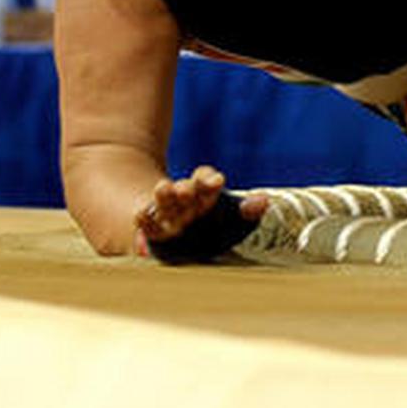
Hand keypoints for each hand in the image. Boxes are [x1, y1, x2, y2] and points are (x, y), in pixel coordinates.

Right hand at [132, 164, 266, 255]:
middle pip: (185, 189)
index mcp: (202, 193)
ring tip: (164, 189)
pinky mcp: (147, 226)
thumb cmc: (204, 223)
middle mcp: (182, 199)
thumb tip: (264, 202)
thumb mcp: (226, 216)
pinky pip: (143, 219)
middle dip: (188, 188)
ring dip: (164, 195)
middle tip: (187, 188)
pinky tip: (142, 217)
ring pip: (163, 200)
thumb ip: (245, 211)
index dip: (209, 179)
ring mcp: (163, 212)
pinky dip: (143, 219)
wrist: (165, 228)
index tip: (218, 181)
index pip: (205, 180)